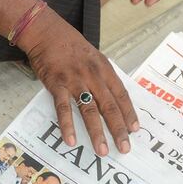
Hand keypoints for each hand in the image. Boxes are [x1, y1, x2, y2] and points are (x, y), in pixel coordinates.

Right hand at [21, 13, 138, 156]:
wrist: (47, 33)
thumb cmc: (70, 46)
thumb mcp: (94, 58)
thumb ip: (102, 77)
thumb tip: (112, 99)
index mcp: (105, 69)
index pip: (121, 95)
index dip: (129, 114)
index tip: (135, 131)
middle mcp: (93, 76)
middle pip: (109, 107)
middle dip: (118, 130)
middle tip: (124, 148)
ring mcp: (75, 81)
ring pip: (90, 111)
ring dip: (97, 133)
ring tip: (102, 151)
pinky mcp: (57, 85)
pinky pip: (63, 108)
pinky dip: (68, 125)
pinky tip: (70, 140)